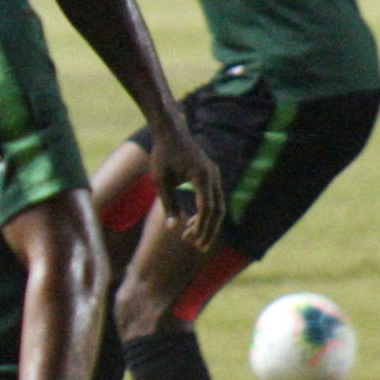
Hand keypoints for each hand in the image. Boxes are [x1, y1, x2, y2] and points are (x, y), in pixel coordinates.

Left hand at [142, 114, 224, 243]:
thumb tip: (174, 228)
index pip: (207, 208)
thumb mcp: (161, 181)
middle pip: (217, 210)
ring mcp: (214, 175)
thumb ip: (168, 204)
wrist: (170, 132)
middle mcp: (213, 176)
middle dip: (209, 230)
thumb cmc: (162, 155)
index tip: (194, 241)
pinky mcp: (211, 175)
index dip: (203, 227)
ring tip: (192, 237)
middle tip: (198, 247)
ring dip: (207, 223)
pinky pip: (214, 198)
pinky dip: (206, 212)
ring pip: (218, 205)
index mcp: (201, 176)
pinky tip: (192, 222)